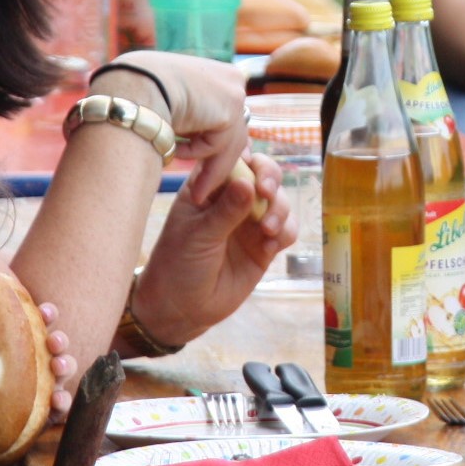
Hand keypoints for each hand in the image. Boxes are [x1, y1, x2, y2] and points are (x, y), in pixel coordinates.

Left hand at [0, 271, 76, 416]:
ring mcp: (48, 384)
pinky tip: (57, 400)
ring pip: (65, 370)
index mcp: (28, 342)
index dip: (48, 315)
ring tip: (56, 366)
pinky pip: (61, 405)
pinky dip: (63, 401)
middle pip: (58, 345)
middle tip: (52, 340)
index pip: (43, 323)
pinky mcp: (47, 410)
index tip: (44, 311)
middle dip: (60, 340)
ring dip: (65, 365)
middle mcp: (42, 360)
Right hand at [97, 51, 248, 204]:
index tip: (210, 165)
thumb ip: (187, 115)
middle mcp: (229, 76)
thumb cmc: (135, 93)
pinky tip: (177, 157)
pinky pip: (220, 144)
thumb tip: (192, 136)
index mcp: (215, 72)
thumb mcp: (167, 103)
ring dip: (210, 169)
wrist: (131, 85)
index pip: (226, 112)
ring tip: (196, 195)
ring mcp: (233, 89)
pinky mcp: (231, 105)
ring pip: (228, 140)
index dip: (218, 141)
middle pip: (233, 128)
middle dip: (219, 161)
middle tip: (204, 188)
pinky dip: (200, 157)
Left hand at [130, 151, 293, 347]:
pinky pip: (286, 230)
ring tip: (266, 230)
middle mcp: (233, 199)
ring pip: (280, 200)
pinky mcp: (265, 246)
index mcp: (209, 187)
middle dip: (271, 178)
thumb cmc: (177, 264)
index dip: (248, 156)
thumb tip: (248, 183)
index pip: (233, 157)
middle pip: (264, 173)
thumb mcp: (197, 235)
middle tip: (266, 193)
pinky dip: (285, 233)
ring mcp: (250, 222)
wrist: (181, 309)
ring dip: (280, 209)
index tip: (251, 169)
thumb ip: (225, 211)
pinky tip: (269, 247)